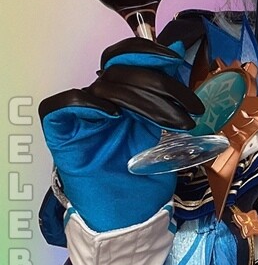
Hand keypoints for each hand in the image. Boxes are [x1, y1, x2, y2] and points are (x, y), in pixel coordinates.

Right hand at [40, 38, 203, 231]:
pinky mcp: (63, 135)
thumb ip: (167, 93)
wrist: (130, 216)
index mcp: (122, 99)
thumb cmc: (144, 178)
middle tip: (188, 107)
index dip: (146, 53)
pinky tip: (112, 114)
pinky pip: (63, 107)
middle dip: (157, 83)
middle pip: (119, 72)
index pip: (125, 59)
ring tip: (171, 121)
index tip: (174, 59)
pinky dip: (87, 104)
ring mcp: (82, 118)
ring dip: (140, 98)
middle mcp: (100, 103)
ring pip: (102, 87)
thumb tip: (179, 47)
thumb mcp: (164, 130)